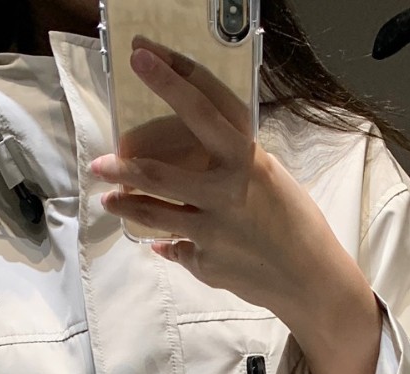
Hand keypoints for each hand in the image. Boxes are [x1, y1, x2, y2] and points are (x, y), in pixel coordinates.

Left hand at [89, 36, 347, 316]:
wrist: (310, 279)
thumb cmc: (296, 222)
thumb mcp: (269, 177)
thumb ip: (233, 164)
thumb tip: (199, 155)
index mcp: (244, 161)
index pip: (201, 112)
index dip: (169, 82)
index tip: (141, 58)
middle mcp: (224, 193)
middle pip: (158, 175)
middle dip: (122, 168)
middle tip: (99, 164)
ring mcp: (211, 232)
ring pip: (154, 214)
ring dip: (127, 204)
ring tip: (110, 198)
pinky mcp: (204, 263)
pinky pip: (176, 249)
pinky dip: (168, 244)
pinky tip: (160, 242)